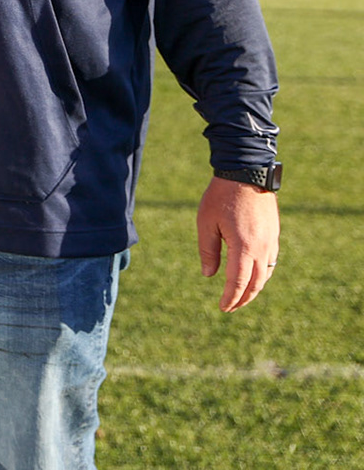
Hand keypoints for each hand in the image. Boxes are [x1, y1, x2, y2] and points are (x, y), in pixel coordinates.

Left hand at [198, 176, 279, 311]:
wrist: (247, 173)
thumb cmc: (221, 196)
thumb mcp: (206, 222)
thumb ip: (208, 250)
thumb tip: (209, 276)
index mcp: (243, 247)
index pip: (238, 282)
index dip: (230, 298)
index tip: (222, 308)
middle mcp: (261, 248)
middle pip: (255, 284)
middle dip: (243, 299)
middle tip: (230, 308)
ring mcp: (271, 242)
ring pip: (266, 275)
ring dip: (254, 289)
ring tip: (241, 297)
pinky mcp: (274, 235)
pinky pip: (270, 262)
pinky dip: (262, 275)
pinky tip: (253, 277)